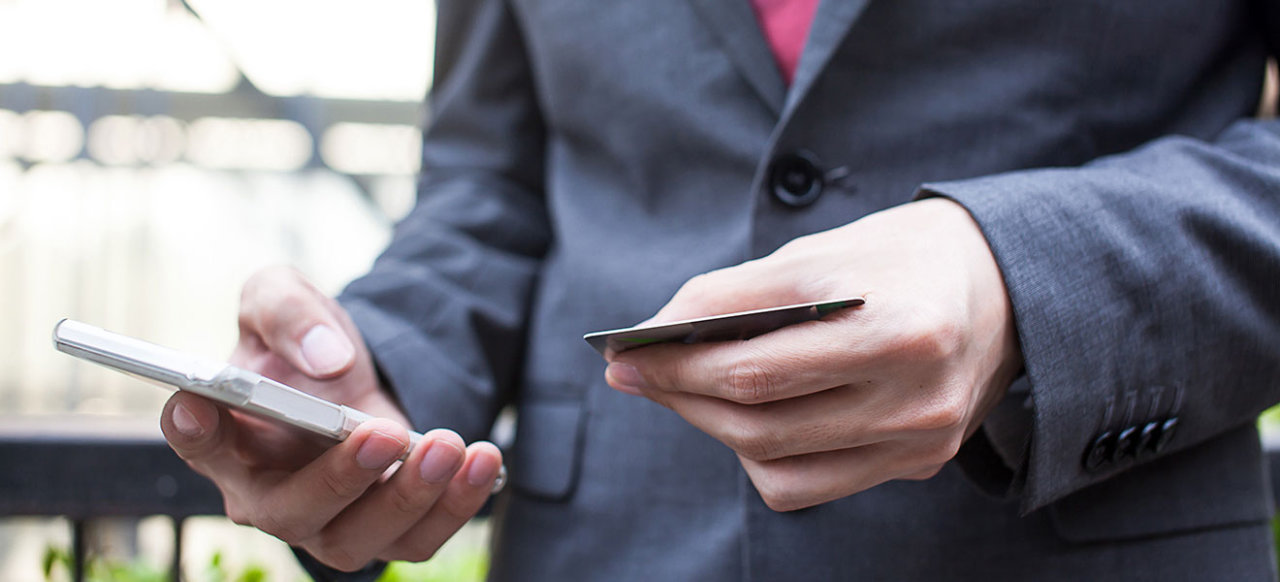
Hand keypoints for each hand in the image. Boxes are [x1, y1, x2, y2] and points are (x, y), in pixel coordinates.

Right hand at [159, 266, 503, 570]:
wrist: (357, 369)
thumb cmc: (304, 342)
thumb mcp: (284, 297)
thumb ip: (289, 312)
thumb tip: (328, 360)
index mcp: (226, 437)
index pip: (197, 441)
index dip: (194, 430)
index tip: (200, 403)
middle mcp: (266, 494)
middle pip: (289, 512)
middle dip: (340, 477)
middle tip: (383, 433)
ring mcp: (325, 523)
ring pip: (358, 539)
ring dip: (409, 497)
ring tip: (447, 445)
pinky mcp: (382, 531)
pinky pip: (416, 540)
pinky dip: (455, 506)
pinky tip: (483, 461)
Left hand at [604, 198, 1022, 510]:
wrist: (1010, 288)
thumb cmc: (902, 257)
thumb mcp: (822, 252)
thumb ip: (737, 293)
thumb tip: (656, 334)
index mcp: (897, 325)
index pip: (756, 361)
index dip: (677, 362)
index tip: (625, 355)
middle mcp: (915, 394)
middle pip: (759, 417)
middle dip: (681, 395)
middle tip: (636, 375)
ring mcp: (920, 439)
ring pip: (777, 462)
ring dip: (711, 429)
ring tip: (682, 394)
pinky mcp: (919, 463)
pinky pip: (810, 484)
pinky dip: (760, 457)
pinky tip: (743, 420)